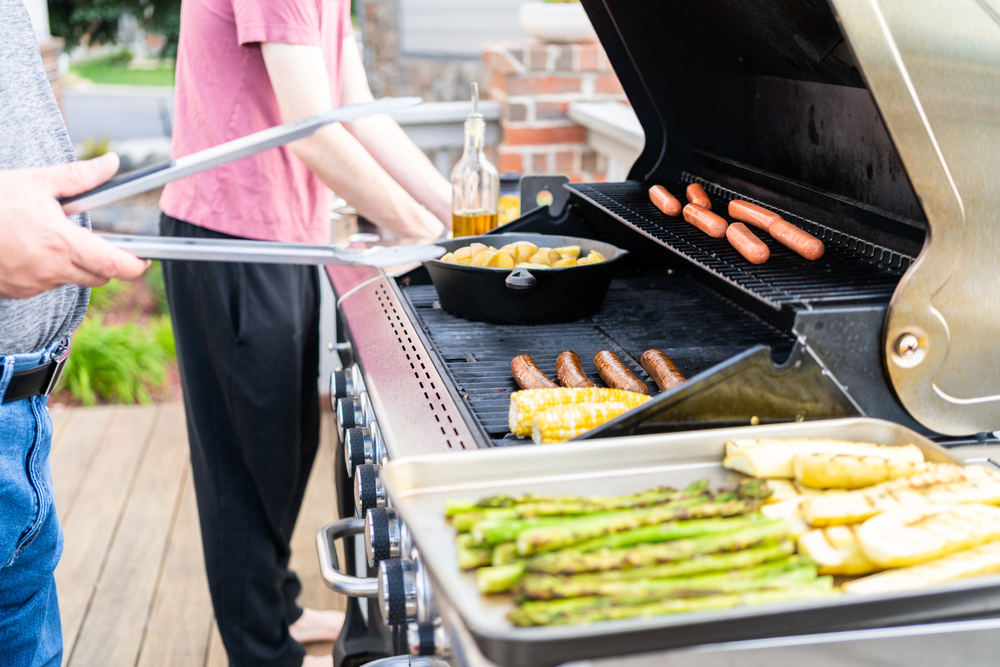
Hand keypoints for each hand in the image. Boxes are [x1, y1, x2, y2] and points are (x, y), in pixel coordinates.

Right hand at [0, 153, 148, 298]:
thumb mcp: (36, 182)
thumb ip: (79, 177)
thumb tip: (111, 163)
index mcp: (61, 243)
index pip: (115, 265)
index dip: (136, 265)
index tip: (144, 260)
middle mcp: (50, 270)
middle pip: (99, 277)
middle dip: (105, 262)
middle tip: (96, 242)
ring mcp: (32, 285)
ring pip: (71, 280)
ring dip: (73, 264)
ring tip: (50, 237)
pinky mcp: (16, 293)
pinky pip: (44, 285)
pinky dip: (47, 271)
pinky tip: (30, 250)